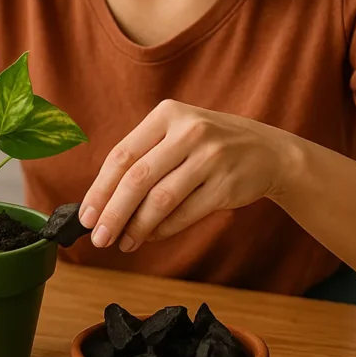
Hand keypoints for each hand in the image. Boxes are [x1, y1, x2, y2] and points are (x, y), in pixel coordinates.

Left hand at [78, 99, 288, 252]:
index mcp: (168, 114)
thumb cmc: (212, 144)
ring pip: (160, 199)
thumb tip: (104, 202)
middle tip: (99, 237)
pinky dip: (163, 229)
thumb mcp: (179, 133)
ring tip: (124, 242)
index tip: (86, 214)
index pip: (123, 154)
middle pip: (138, 178)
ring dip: (137, 227)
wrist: (269, 151)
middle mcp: (189, 131)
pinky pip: (185, 213)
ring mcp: (210, 157)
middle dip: (113, 212)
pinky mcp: (226, 185)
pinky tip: (151, 236)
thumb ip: (145, 158)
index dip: (100, 188)